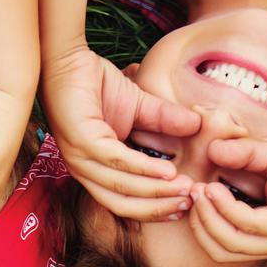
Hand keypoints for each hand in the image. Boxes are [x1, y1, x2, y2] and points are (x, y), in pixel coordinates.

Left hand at [41, 46, 199, 219]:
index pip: (125, 203)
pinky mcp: (81, 140)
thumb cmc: (96, 84)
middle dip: (158, 207)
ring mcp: (80, 157)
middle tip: (189, 202)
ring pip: (121, 187)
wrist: (69, 58)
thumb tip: (198, 125)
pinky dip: (143, 168)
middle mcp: (84, 171)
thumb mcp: (139, 107)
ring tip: (184, 188)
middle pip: (123, 204)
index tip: (185, 206)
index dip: (155, 208)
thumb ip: (164, 120)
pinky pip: (116, 161)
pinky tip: (167, 170)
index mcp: (95, 171)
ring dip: (156, 191)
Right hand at [186, 138, 266, 259]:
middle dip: (198, 223)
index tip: (190, 190)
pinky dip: (227, 208)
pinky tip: (216, 187)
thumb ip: (243, 156)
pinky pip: (249, 225)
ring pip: (230, 243)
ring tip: (200, 189)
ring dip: (207, 217)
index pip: (222, 243)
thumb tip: (211, 149)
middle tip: (190, 192)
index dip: (200, 221)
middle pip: (221, 250)